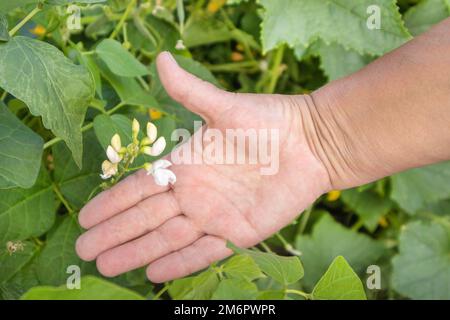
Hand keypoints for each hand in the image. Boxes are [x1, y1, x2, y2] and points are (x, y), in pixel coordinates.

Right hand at [75, 52, 330, 282]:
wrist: (310, 142)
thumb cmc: (267, 121)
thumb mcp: (223, 105)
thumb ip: (190, 90)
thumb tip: (161, 59)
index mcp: (185, 165)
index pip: (139, 189)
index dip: (111, 204)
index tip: (85, 218)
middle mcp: (194, 194)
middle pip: (146, 218)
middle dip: (115, 234)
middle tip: (84, 250)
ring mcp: (216, 216)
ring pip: (169, 239)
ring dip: (138, 253)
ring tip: (107, 267)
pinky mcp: (240, 232)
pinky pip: (205, 253)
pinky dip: (180, 264)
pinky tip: (154, 275)